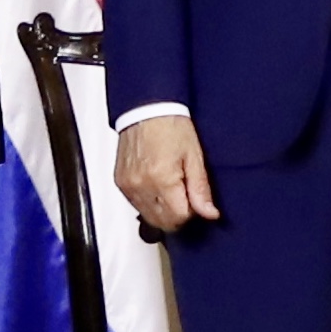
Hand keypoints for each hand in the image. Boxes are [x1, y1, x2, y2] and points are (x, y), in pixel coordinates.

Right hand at [114, 114, 218, 238]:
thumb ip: (201, 189)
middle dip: (177, 214)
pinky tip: (156, 185)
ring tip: (170, 187)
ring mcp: (128, 185)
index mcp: (162, 179)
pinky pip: (136, 205)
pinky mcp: (120, 182)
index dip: (192, 212)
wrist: (147, 108)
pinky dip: (148, 202)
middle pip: (162, 222)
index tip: (194, 198)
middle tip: (184, 194)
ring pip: (148, 217)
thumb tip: (209, 213)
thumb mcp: (194, 156)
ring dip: (162, 210)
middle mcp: (142, 185)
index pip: (179, 218)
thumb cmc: (171, 125)